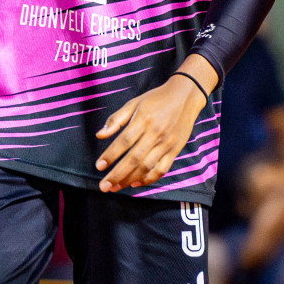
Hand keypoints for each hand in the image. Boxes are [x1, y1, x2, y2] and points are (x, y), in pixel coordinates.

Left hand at [94, 72, 209, 191]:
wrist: (185, 96)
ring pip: (146, 166)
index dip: (110, 155)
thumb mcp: (134, 103)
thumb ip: (116, 119)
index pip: (124, 141)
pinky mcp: (175, 150)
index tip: (99, 166)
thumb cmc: (156, 99)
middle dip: (117, 174)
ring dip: (130, 179)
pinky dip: (149, 179)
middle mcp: (155, 133)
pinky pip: (162, 169)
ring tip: (116, 187)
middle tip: (104, 186)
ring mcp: (166, 143)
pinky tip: (136, 183)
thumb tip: (99, 135)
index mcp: (142, 120)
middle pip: (134, 158)